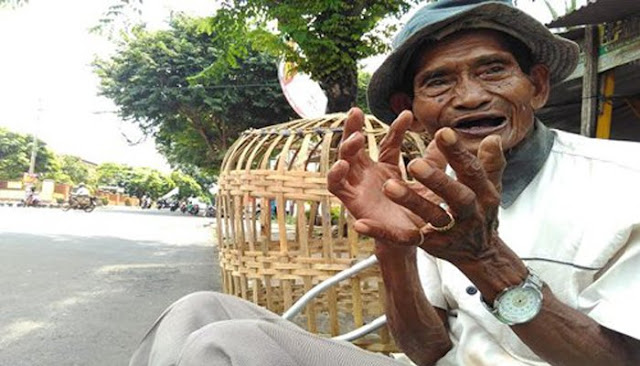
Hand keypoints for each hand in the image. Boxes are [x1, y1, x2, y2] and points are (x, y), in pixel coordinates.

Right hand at [327, 108, 441, 246]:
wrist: (412, 242)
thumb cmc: (418, 214)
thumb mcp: (428, 184)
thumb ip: (434, 162)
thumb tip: (448, 137)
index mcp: (386, 169)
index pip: (388, 143)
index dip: (396, 129)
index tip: (408, 115)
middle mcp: (369, 175)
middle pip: (356, 147)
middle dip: (353, 128)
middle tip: (356, 111)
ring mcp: (358, 187)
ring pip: (343, 162)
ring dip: (346, 148)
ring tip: (356, 138)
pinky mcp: (351, 202)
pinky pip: (336, 188)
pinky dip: (334, 176)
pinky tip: (341, 165)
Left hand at [381, 127, 505, 263]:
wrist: (481, 254)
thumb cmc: (482, 213)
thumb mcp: (490, 187)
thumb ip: (491, 163)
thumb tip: (492, 137)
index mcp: (482, 194)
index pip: (471, 171)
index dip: (458, 153)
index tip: (442, 132)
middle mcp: (468, 213)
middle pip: (455, 195)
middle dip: (436, 179)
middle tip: (415, 162)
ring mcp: (448, 230)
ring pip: (429, 215)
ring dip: (410, 201)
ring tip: (388, 186)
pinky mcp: (428, 244)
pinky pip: (403, 238)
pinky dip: (382, 232)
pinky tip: (361, 224)